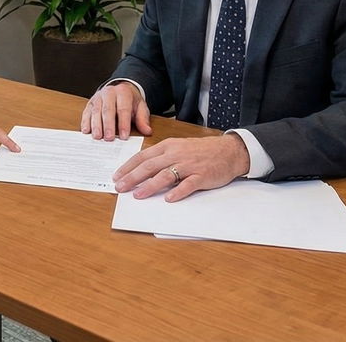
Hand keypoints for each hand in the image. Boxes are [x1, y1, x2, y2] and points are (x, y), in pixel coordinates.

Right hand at [80, 81, 151, 140]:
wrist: (120, 89)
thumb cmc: (130, 101)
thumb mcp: (140, 107)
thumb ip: (143, 119)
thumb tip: (147, 131)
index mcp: (123, 92)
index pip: (123, 109)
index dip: (123, 123)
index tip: (124, 136)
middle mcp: (109, 92)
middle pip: (108, 110)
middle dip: (108, 125)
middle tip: (109, 138)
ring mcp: (98, 97)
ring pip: (96, 111)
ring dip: (96, 125)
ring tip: (97, 137)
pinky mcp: (90, 103)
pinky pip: (86, 112)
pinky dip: (85, 122)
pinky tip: (86, 131)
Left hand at [113, 133, 249, 201]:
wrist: (228, 151)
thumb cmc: (201, 150)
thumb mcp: (179, 147)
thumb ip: (162, 156)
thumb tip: (142, 170)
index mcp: (168, 146)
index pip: (143, 156)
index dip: (128, 167)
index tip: (117, 176)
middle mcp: (176, 154)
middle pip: (150, 166)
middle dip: (132, 178)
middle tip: (120, 188)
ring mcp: (189, 165)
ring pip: (165, 175)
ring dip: (150, 186)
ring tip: (138, 195)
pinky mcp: (202, 175)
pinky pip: (188, 184)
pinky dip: (177, 192)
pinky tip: (168, 199)